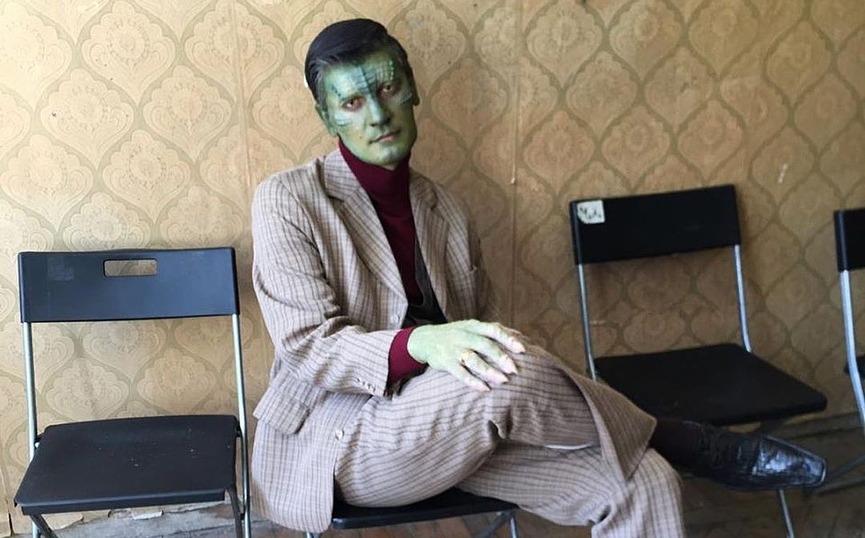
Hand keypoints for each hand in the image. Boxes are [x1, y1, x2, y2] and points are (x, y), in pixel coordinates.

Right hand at [406, 320, 524, 390]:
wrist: (425, 339)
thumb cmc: (456, 333)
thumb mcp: (472, 326)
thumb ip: (494, 330)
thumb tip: (519, 335)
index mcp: (473, 326)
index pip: (493, 330)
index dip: (508, 339)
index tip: (522, 349)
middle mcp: (464, 336)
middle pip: (485, 345)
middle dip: (501, 357)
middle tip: (515, 369)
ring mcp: (454, 349)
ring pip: (473, 359)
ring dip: (489, 370)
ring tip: (504, 380)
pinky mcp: (446, 362)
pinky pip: (460, 373)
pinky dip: (472, 381)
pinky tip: (485, 388)